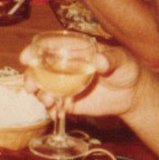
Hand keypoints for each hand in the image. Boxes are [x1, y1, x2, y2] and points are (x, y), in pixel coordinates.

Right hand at [17, 39, 142, 119]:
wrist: (132, 94)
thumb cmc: (126, 69)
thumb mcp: (121, 60)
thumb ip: (111, 59)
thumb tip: (100, 61)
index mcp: (73, 50)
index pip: (48, 46)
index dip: (34, 50)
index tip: (26, 57)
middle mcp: (63, 66)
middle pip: (38, 68)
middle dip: (30, 76)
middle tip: (31, 86)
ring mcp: (64, 84)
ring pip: (42, 87)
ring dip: (39, 94)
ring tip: (48, 101)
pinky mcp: (68, 102)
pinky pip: (53, 105)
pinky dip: (50, 109)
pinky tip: (54, 113)